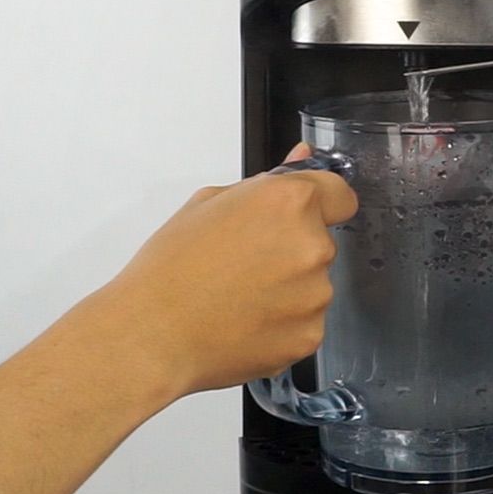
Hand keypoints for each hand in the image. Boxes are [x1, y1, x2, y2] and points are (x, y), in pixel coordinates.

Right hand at [95, 142, 357, 398]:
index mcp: (290, 202)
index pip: (341, 194)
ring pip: (315, 284)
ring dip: (290, 288)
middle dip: (293, 248)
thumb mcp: (208, 203)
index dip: (323, 202)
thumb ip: (266, 181)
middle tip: (247, 262)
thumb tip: (302, 158)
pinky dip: (285, 323)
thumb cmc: (171, 269)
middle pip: (321, 241)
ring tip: (240, 296)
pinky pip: (307, 321)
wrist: (152, 335)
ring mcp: (315, 294)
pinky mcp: (310, 335)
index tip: (307, 213)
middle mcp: (312, 246)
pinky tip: (246, 322)